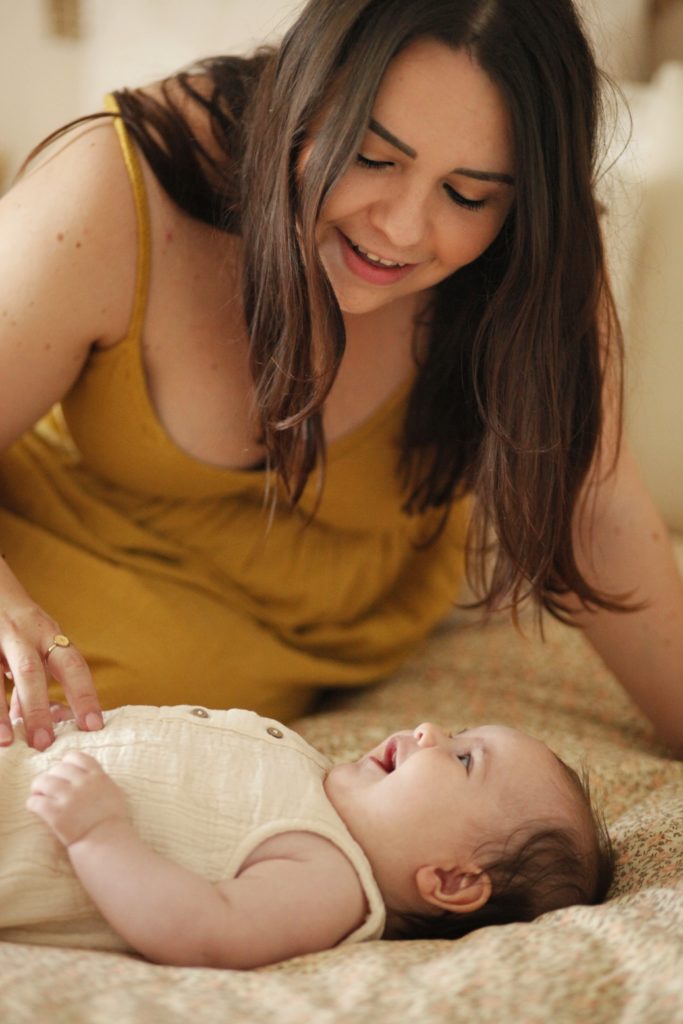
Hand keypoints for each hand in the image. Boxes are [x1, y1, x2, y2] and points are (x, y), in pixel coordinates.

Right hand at [0, 557, 102, 749]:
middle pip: (32, 672)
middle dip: (38, 708)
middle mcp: (23, 636)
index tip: (93, 726)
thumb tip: (51, 719)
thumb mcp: (37, 644)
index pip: (73, 666)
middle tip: (44, 744)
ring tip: (5, 741)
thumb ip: (41, 680)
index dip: (85, 695)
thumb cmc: (20, 626)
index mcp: (49, 636)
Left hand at [27, 750, 127, 846]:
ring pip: (43, 781)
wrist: (108, 842)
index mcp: (97, 776)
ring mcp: (69, 798)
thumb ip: (100, 779)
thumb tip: (87, 773)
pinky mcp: (56, 814)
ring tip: (38, 795)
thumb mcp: (113, 791)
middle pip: (57, 768)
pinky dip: (33, 803)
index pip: (76, 757)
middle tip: (47, 787)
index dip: (66, 763)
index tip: (63, 773)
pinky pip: (36, 802)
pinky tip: (36, 808)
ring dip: (38, 787)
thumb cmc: (112, 820)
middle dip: (50, 776)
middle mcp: (83, 783)